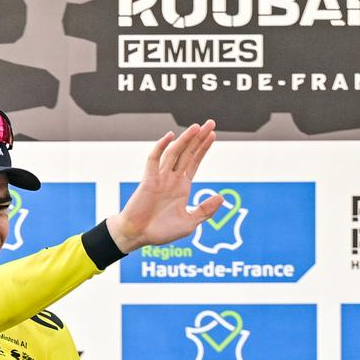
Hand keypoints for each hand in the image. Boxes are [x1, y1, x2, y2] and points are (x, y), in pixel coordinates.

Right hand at [107, 120, 220, 253]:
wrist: (138, 236)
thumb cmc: (161, 231)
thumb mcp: (189, 223)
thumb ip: (204, 210)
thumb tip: (221, 196)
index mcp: (182, 186)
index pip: (195, 161)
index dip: (203, 148)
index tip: (213, 135)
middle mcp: (172, 178)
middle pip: (187, 152)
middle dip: (198, 138)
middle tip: (210, 122)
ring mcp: (160, 177)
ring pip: (174, 153)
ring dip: (185, 139)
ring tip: (196, 127)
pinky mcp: (148, 180)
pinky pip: (154, 160)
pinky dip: (161, 147)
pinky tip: (170, 137)